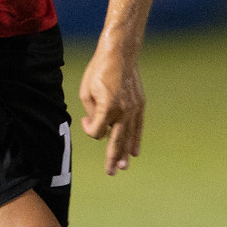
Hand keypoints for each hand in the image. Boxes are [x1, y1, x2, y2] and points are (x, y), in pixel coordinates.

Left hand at [76, 42, 145, 173]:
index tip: (86, 118)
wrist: (120, 53)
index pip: (96, 131)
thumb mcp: (86, 90)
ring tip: (123, 167)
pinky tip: (134, 152)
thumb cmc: (98, 70)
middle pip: (115, 141)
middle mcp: (123, 111)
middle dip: (112, 158)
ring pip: (128, 136)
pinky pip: (138, 127)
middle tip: (111, 173)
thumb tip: (96, 123)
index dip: (88, 129)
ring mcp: (133, 109)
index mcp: (107, 107)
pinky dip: (135, 140)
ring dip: (125, 153)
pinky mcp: (140, 104)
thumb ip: (91, 111)